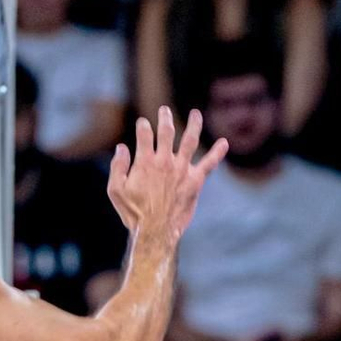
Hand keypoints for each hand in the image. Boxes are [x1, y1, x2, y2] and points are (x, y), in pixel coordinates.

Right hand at [107, 108, 227, 244]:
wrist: (155, 230)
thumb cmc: (134, 212)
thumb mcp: (115, 190)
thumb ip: (117, 167)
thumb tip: (122, 147)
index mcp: (145, 162)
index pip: (144, 134)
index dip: (142, 126)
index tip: (142, 123)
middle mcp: (165, 161)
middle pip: (167, 132)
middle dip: (165, 118)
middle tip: (164, 110)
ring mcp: (181, 169)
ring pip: (190, 140)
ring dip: (194, 125)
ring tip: (196, 114)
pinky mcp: (195, 181)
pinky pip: (209, 164)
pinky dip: (217, 153)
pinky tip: (224, 143)